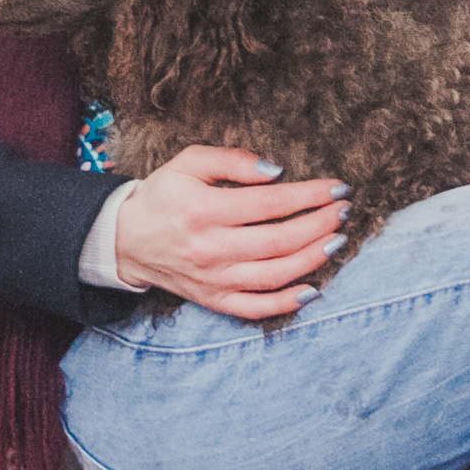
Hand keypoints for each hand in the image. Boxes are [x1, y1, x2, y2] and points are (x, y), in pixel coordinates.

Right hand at [114, 145, 349, 318]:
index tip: (337, 187)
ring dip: (313, 259)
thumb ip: (232, 160)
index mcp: (205, 211)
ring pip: (275, 275)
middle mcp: (211, 249)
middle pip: (280, 241)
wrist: (125, 239)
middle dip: (320, 225)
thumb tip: (276, 171)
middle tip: (343, 212)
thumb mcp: (189, 163)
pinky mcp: (213, 300)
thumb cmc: (163, 195)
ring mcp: (214, 280)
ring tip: (337, 240)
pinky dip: (286, 303)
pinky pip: (255, 308)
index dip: (310, 195)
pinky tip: (312, 289)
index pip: (271, 204)